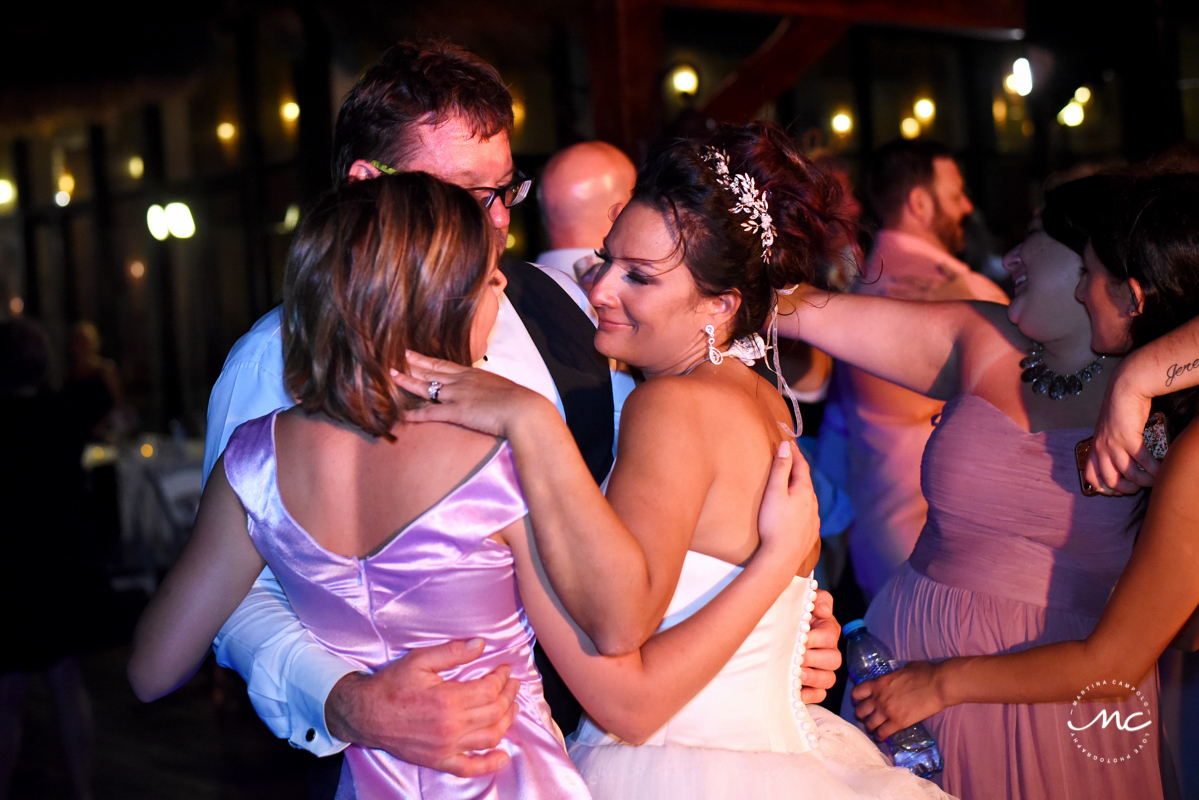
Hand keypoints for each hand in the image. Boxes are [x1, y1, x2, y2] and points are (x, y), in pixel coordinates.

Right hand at [325, 639, 519, 776]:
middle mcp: (451, 726)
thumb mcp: (419, 660)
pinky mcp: (438, 760)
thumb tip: (481, 645)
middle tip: (512, 683)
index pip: (490, 689)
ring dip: (507, 722)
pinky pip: (469, 768)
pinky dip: (489, 764)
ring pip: (489, 737)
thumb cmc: (391, 685)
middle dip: (508, 695)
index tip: (504, 669)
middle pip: (494, 712)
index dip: (502, 677)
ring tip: (512, 708)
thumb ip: (452, 652)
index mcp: (448, 700)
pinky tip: (502, 757)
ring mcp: (446, 747)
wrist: (364, 714)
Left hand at [390, 352, 553, 436]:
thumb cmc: (518, 402)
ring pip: (425, 387)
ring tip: (390, 376)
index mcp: (472, 374)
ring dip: (406, 382)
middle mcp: (461, 382)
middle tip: (391, 358)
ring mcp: (458, 396)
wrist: (524, 410)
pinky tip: (401, 415)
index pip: (443, 364)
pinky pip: (430, 413)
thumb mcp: (500, 389)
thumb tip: (487, 392)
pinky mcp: (457, 412)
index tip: (409, 353)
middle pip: (430, 371)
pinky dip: (414, 414)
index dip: (424, 359)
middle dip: (410, 365)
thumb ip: (488, 388)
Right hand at [756, 440, 820, 572]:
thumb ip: (780, 469)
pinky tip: (798, 510)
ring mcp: (813, 519)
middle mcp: (813, 503)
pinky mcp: (810, 533)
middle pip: (806, 481)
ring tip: (792, 483)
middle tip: (790, 459)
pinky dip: (802, 504)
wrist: (782, 557)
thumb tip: (786, 446)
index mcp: (804, 490)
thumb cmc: (774, 523)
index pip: (801, 466)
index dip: (795, 453)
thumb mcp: (774, 492)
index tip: (788, 442)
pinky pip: (808, 512)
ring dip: (801, 487)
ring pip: (808, 498)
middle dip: (798, 468)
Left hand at [799, 589, 839, 703]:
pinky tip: (796, 691)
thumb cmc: (794, 614)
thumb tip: (823, 611)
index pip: (830, 636)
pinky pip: (820, 695)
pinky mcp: (816, 687)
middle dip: (813, 659)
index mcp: (828, 630)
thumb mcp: (806, 599)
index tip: (799, 639)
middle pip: (833, 660)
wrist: (778, 629)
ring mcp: (824, 670)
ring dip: (812, 678)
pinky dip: (810, 695)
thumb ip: (818, 599)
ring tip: (795, 674)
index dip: (815, 639)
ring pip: (828, 679)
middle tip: (796, 658)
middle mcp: (829, 652)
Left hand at [850, 660, 945, 740]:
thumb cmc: (924, 673)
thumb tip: (897, 678)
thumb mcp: (904, 669)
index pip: (857, 693)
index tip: (861, 701)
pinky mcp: (898, 723)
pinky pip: (883, 733)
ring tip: (874, 729)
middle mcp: (879, 698)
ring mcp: (887, 711)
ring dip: (870, 727)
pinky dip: (880, 736)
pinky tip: (881, 737)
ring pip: (869, 724)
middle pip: (860, 711)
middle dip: (862, 714)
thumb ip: (895, 676)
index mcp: (878, 683)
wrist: (937, 685)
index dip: (857, 699)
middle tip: (867, 716)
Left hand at [1085, 363, 1157, 495]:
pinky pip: (1143, 461)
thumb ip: (1110, 447)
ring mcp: (1113, 445)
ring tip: (1154, 479)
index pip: (1091, 476)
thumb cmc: (1119, 410)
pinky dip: (1154, 469)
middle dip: (1127, 489)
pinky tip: (1161, 470)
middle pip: (1110, 481)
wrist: (1125, 389)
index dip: (1104, 489)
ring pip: (1129, 474)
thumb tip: (1121, 462)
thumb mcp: (1107, 431)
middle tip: (1139, 486)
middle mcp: (1100, 449)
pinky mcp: (1128, 439)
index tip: (1119, 491)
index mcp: (1094, 448)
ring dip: (1144, 481)